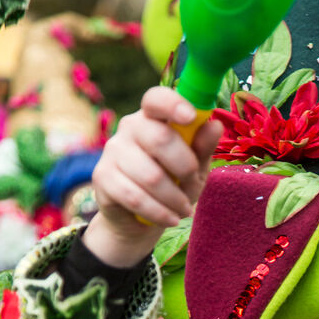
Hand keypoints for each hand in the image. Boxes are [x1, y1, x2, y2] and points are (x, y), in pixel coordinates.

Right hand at [84, 86, 222, 267]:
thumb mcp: (195, 168)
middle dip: (186, 168)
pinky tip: (170, 219)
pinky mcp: (102, 177)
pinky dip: (159, 213)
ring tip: (185, 209)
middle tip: (193, 185)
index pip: (157, 99)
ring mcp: (113, 150)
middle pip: (160, 139)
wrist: (140, 219)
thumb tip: (215, 126)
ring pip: (151, 176)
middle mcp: (130, 128)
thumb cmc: (173, 184)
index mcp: (154, 117)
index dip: (172, 104)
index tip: (189, 116)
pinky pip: (135, 198)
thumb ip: (203, 147)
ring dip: (175, 199)